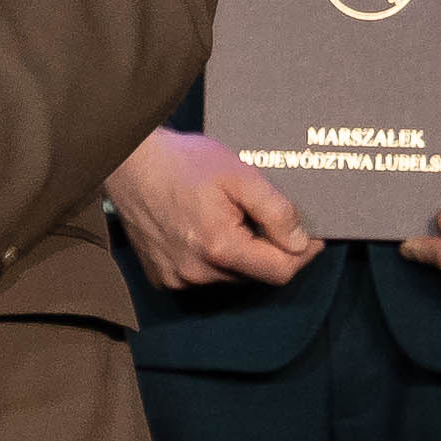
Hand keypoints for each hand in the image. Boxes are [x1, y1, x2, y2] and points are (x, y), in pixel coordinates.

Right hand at [107, 125, 319, 295]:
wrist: (128, 162)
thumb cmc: (183, 162)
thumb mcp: (239, 174)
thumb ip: (276, 211)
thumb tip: (300, 242)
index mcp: (220, 248)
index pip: (280, 272)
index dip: (302, 254)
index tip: (311, 236)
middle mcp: (197, 273)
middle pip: (254, 274)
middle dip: (268, 250)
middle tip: (265, 216)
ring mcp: (176, 278)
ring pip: (229, 276)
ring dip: (239, 254)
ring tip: (230, 217)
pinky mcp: (161, 276)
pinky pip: (202, 275)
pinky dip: (212, 258)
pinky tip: (203, 228)